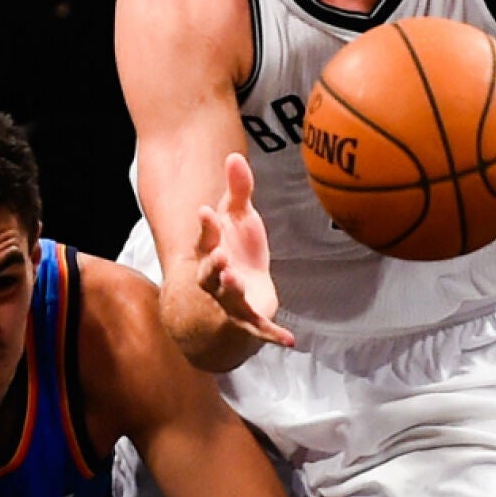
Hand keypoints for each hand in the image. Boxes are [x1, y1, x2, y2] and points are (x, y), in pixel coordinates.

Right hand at [195, 153, 295, 348]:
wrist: (240, 291)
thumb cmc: (238, 248)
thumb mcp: (239, 217)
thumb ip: (238, 190)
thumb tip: (234, 154)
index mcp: (213, 250)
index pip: (206, 237)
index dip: (207, 226)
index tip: (206, 211)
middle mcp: (216, 277)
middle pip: (209, 273)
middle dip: (212, 265)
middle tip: (219, 255)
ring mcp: (231, 300)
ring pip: (228, 299)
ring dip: (231, 290)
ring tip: (235, 281)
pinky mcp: (249, 318)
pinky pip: (258, 329)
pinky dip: (272, 335)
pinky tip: (289, 341)